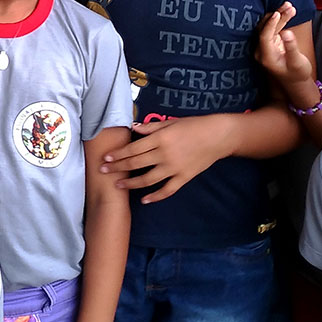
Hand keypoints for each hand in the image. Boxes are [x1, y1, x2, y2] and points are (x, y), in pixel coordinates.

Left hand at [99, 112, 232, 202]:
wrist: (218, 136)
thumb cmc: (194, 125)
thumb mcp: (171, 122)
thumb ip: (151, 127)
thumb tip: (133, 128)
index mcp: (161, 138)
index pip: (133, 148)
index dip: (118, 154)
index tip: (106, 157)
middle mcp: (165, 154)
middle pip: (136, 163)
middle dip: (118, 167)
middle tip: (103, 171)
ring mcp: (174, 168)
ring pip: (148, 179)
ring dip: (131, 183)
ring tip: (117, 185)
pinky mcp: (184, 177)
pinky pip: (167, 190)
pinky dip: (155, 196)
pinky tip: (144, 199)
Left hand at [255, 4, 313, 87]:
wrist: (296, 81)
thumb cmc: (298, 74)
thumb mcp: (297, 62)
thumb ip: (291, 48)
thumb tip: (287, 33)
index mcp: (266, 57)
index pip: (264, 37)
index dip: (270, 24)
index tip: (278, 13)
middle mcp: (262, 51)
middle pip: (267, 29)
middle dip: (278, 16)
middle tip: (289, 5)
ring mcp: (265, 47)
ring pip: (269, 27)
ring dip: (279, 16)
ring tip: (290, 6)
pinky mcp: (270, 43)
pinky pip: (273, 28)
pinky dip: (280, 20)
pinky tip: (288, 12)